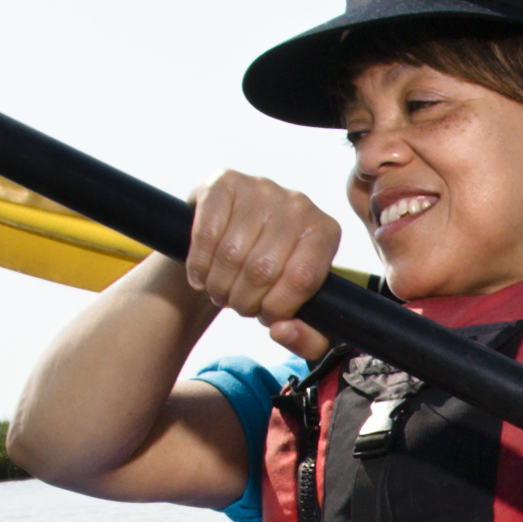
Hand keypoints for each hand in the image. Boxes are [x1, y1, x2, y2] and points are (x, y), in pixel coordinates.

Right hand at [180, 173, 341, 327]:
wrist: (230, 240)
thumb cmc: (269, 281)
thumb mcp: (298, 314)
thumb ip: (307, 338)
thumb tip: (283, 330)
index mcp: (324, 232)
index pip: (302, 279)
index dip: (277, 308)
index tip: (266, 316)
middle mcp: (298, 203)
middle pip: (263, 269)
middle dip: (244, 301)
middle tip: (238, 304)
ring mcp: (261, 188)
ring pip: (232, 254)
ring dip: (219, 286)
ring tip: (220, 290)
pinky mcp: (224, 182)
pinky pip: (206, 234)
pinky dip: (198, 265)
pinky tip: (200, 275)